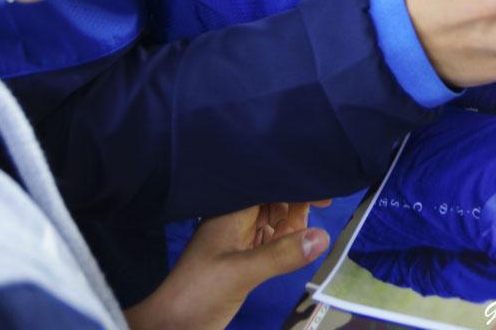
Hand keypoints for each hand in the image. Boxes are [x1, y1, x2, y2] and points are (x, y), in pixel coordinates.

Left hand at [124, 201, 330, 329]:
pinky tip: (296, 248)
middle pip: (274, 198)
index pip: (268, 183)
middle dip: (297, 203)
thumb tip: (324, 235)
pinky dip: (285, 241)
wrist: (171, 327)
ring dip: (293, 224)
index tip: (324, 186)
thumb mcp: (242, 272)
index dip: (294, 181)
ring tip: (304, 236)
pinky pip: (270, 240)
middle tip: (318, 217)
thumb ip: (282, 254)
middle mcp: (236, 217)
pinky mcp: (242, 257)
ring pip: (274, 219)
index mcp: (231, 209)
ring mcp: (238, 238)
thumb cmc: (199, 291)